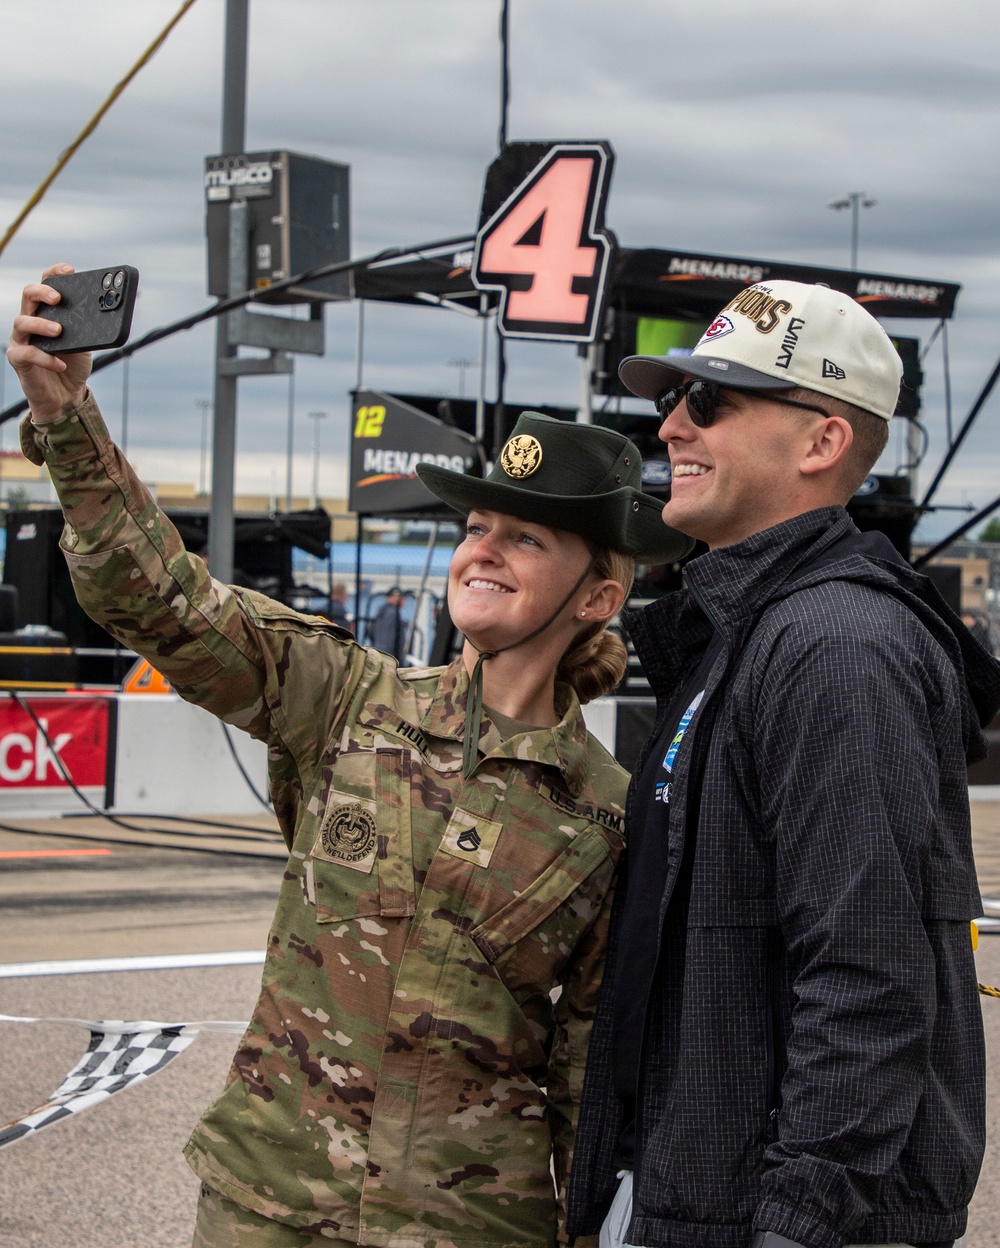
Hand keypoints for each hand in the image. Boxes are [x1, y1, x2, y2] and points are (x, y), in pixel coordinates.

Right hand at [7, 263, 91, 423]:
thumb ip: (90, 327)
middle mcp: (31, 320)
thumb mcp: (87, 343)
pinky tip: (60, 364)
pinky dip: (45, 358)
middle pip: (28, 295)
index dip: (54, 273)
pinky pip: (27, 353)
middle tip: (58, 299)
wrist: (67, 396)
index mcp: (47, 311)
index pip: (46, 283)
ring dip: (41, 324)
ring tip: (59, 331)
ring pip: (22, 321)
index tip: (69, 269)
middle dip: (43, 292)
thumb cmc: (74, 365)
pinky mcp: (19, 359)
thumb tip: (109, 311)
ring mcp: (22, 338)